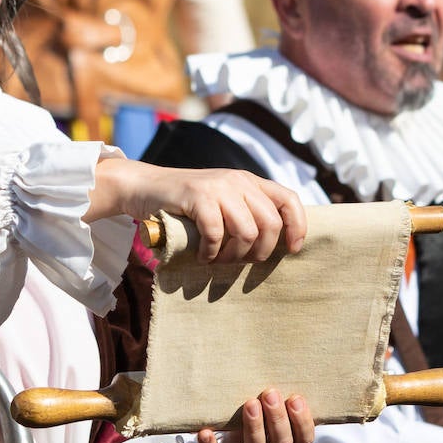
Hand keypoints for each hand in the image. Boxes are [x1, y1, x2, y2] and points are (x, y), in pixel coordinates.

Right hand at [88, 160, 306, 263]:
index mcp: (250, 182)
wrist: (145, 186)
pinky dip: (211, 252)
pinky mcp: (198, 195)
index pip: (289, 200)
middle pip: (271, 224)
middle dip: (259, 252)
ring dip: (234, 255)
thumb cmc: (186, 204)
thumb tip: (275, 247)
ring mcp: (219, 186)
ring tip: (219, 260)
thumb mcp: (223, 203)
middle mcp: (239, 180)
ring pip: (247, 232)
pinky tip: (202, 256)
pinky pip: (216, 233)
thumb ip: (246, 215)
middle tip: (239, 262)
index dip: (297, 227)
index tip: (293, 251)